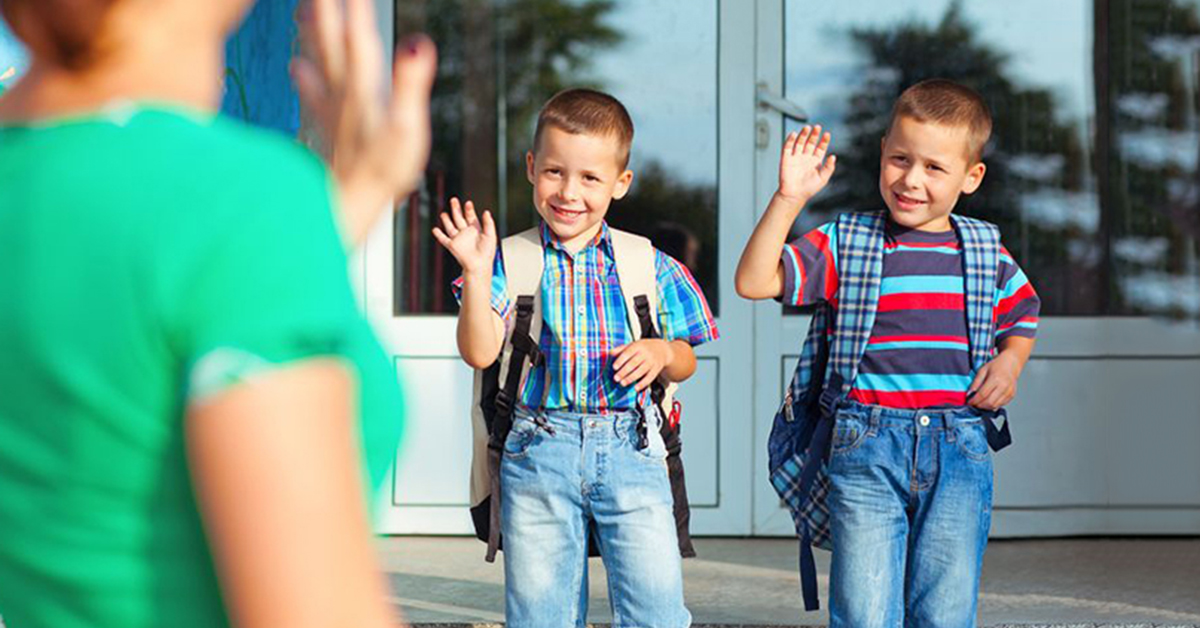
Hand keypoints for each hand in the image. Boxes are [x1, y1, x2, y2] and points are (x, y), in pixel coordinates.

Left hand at [292, 0, 437, 243]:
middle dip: (326, 10)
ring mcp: (331, 110)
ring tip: (302, 8)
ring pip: (317, 60)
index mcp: (363, 89)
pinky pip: (311, 91)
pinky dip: (303, 75)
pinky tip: (294, 65)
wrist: (344, 208)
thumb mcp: (408, 129)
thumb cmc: (380, 173)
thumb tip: (419, 43)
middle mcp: (342, 93)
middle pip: (331, 41)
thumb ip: (411, 84)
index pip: (360, 37)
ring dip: (311, 32)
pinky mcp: (326, 128)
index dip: (356, 8)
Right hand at [432, 197, 496, 276]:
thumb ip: (488, 223)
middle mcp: (466, 233)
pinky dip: (439, 235)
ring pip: (450, 227)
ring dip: (446, 220)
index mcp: (475, 229)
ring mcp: (458, 239)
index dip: (469, 209)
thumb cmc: (487, 252)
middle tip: (454, 200)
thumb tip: (486, 211)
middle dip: (456, 209)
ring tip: (444, 213)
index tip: (468, 203)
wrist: (480, 265)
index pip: (471, 216)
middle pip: (459, 218)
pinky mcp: (452, 246)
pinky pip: (444, 239)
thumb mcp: (490, 235)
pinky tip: (435, 229)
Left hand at [611, 339, 671, 391]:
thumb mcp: (633, 345)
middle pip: (634, 363)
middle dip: (624, 371)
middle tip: (616, 378)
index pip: (628, 353)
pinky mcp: (656, 370)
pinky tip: (635, 388)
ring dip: (631, 378)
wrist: (662, 350)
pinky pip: (650, 378)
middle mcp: (646, 354)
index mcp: (638, 346)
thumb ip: (621, 349)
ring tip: (622, 383)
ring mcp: (652, 362)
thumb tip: (610, 353)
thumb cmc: (643, 348)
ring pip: (641, 371)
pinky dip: (643, 384)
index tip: (614, 367)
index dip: (621, 360)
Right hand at [777, 125, 835, 205]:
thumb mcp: (823, 178)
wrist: (794, 195)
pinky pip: (788, 146)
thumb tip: (834, 156)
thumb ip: (829, 167)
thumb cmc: (809, 189)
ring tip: (807, 128)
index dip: (824, 140)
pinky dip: (790, 139)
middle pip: (810, 142)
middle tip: (817, 127)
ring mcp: (796, 157)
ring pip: (800, 142)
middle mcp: (806, 157)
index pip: (820, 147)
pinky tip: (794, 134)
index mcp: (815, 161)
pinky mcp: (786, 158)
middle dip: (814, 134)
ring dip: (803, 134)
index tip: (827, 134)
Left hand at [967, 352, 1021, 410]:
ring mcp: (1009, 392)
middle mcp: (1004, 387)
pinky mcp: (1012, 395)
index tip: (969, 402)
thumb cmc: (996, 365)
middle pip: (989, 402)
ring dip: (985, 407)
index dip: (974, 400)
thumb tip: (969, 394)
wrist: (1011, 363)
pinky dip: (993, 406)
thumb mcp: (982, 370)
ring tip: (980, 403)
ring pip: (995, 406)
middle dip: (979, 405)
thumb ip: (975, 383)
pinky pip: (1001, 405)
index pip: (982, 394)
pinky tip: (988, 401)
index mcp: (995, 379)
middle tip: (974, 403)